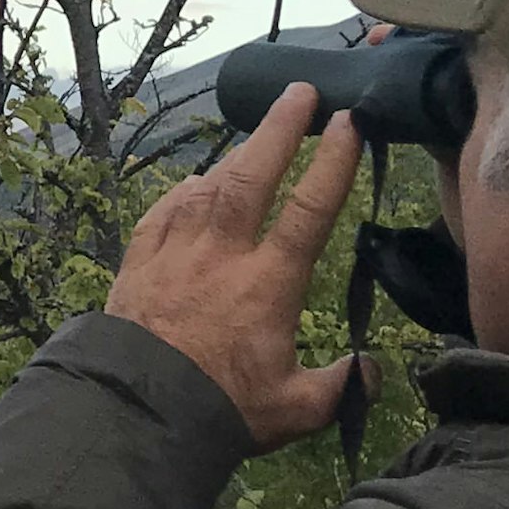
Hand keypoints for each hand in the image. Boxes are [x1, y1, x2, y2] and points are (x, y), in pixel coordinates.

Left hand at [107, 81, 364, 445]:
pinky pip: (164, 211)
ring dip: (234, 156)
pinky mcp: (137, 263)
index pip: (309, 210)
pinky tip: (195, 185)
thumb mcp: (296, 410)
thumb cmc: (221, 412)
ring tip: (257, 139)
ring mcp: (174, 254)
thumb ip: (340, 387)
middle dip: (279, 129)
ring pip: (206, 186)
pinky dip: (184, 192)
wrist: (137, 416)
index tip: (349, 123)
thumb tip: (371, 371)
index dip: (333, 163)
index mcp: (267, 284)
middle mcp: (221, 256)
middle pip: (252, 175)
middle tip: (301, 92)